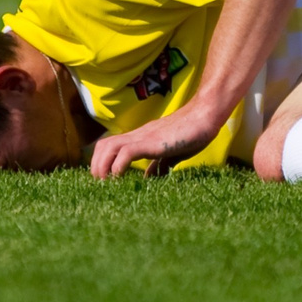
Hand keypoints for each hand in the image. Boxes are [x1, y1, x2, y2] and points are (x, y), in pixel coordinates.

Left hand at [90, 103, 216, 179]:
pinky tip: (120, 178)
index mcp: (140, 138)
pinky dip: (118, 166)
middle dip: (97, 166)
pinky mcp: (151, 142)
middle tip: (100, 185)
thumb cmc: (192, 133)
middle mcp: (137, 136)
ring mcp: (143, 137)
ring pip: (109, 147)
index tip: (103, 180)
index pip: (110, 146)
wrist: (205, 116)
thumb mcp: (172, 153)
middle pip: (103, 145)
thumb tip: (152, 178)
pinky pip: (126, 152)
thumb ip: (160, 165)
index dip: (102, 162)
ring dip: (102, 166)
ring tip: (105, 183)